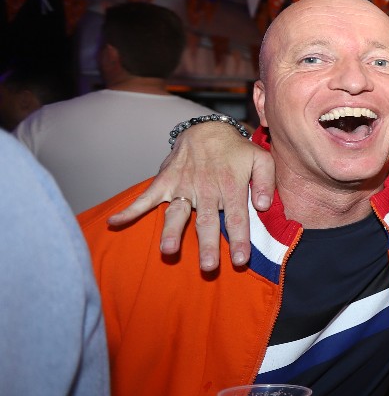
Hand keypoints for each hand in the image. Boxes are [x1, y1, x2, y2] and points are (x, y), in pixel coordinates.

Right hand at [107, 122, 272, 271]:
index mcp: (231, 187)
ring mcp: (184, 186)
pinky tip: (114, 223)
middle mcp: (206, 189)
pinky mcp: (165, 182)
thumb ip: (266, 182)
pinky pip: (146, 197)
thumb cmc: (237, 150)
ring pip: (178, 213)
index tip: (241, 260)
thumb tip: (264, 205)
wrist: (208, 128)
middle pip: (207, 221)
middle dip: (208, 245)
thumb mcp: (261, 159)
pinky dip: (130, 209)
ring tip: (168, 250)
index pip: (238, 218)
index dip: (239, 240)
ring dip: (172, 232)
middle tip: (208, 267)